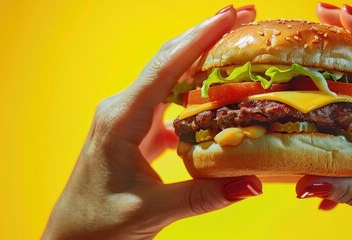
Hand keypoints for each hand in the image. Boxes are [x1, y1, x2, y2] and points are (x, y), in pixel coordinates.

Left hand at [42, 5, 262, 238]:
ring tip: (236, 38)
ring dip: (202, 55)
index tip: (228, 16)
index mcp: (121, 121)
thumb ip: (204, 196)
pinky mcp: (136, 130)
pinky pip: (169, 99)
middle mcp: (122, 109)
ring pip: (169, 75)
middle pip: (168, 60)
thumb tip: (252, 183)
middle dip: (205, 33)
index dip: (199, 38)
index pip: (165, 68)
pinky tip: (218, 85)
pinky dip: (195, 87)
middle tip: (243, 14)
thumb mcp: (153, 211)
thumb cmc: (100, 225)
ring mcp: (128, 118)